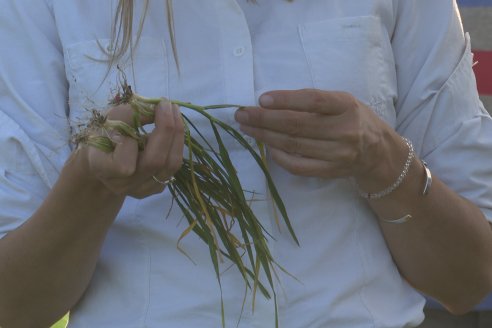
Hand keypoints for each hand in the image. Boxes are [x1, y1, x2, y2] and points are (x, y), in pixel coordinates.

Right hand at [84, 99, 183, 198]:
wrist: (105, 158)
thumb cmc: (104, 134)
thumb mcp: (108, 119)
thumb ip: (130, 114)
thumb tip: (159, 108)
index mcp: (103, 169)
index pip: (123, 164)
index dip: (132, 141)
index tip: (138, 115)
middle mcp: (123, 185)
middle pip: (155, 161)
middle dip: (166, 129)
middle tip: (168, 104)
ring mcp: (141, 189)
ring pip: (171, 164)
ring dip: (177, 134)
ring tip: (174, 112)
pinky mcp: (156, 188)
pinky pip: (174, 166)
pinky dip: (176, 144)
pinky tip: (172, 129)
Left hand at [234, 89, 394, 180]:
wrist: (377, 152)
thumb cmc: (353, 120)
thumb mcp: (342, 102)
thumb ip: (313, 101)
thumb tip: (270, 103)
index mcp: (346, 106)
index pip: (313, 101)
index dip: (286, 100)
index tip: (261, 99)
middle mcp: (344, 130)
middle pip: (297, 125)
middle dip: (264, 119)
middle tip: (242, 114)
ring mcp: (337, 154)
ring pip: (293, 145)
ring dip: (265, 136)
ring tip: (247, 128)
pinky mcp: (330, 172)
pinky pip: (298, 166)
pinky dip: (279, 157)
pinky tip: (266, 147)